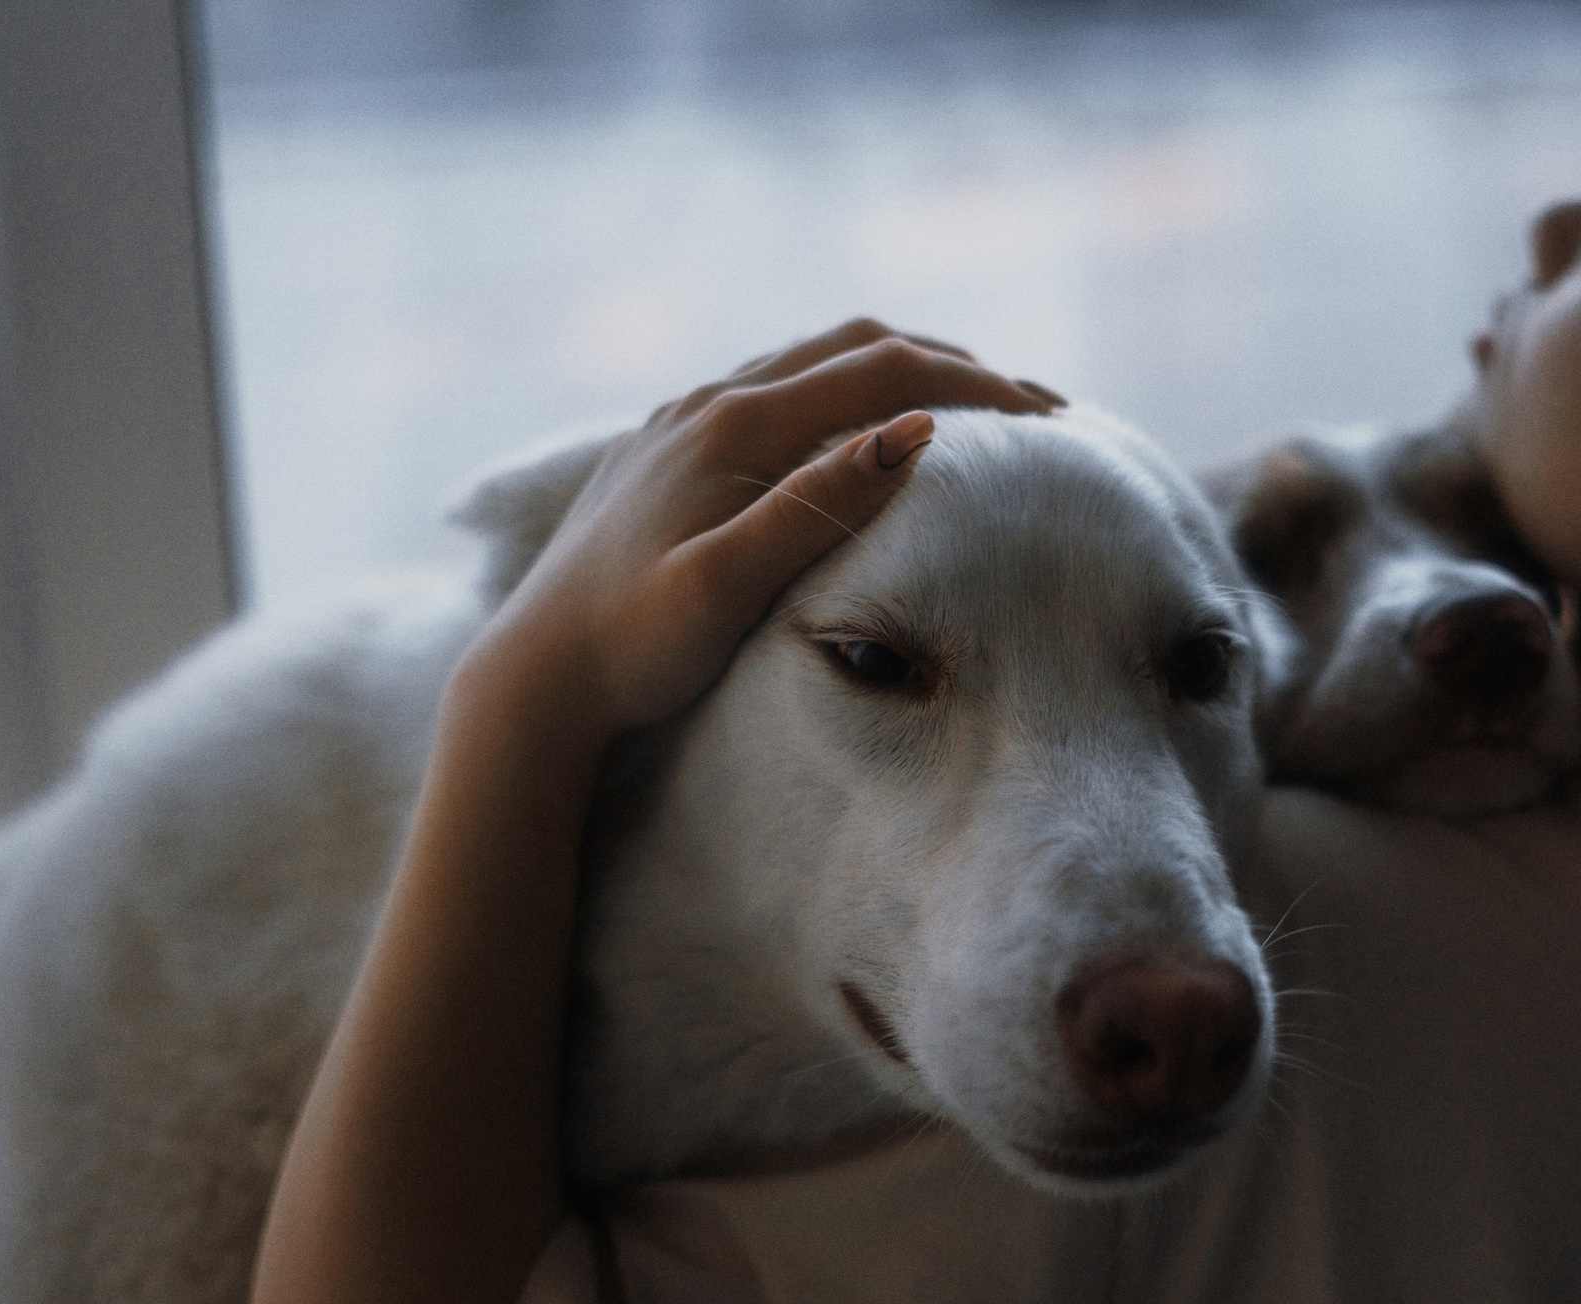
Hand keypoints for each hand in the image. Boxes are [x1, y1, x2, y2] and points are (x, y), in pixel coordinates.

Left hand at [455, 319, 1060, 742]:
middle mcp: (708, 404)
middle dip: (954, 365)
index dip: (976, 387)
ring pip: (814, 359)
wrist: (530, 680)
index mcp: (733, 429)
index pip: (883, 373)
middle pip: (856, 346)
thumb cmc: (629, 650)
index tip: (1050, 420)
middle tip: (1036, 408)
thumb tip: (911, 432)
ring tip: (972, 409)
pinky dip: (846, 391)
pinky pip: (777, 388)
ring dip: (901, 370)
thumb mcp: (727, 587)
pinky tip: (865, 431)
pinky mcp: (667, 449)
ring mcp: (683, 421)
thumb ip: (816, 505)